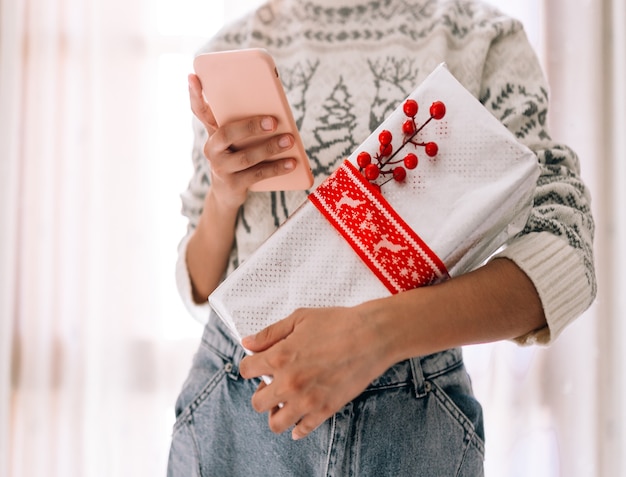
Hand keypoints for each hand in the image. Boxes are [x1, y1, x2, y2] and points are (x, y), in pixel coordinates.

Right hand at [188, 73, 296, 206]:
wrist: (227, 194)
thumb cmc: (238, 158)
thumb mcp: (236, 140)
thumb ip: (245, 124)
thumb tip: (276, 113)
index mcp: (212, 132)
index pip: (199, 111)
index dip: (195, 94)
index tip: (193, 76)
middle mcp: (212, 149)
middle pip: (228, 133)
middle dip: (251, 126)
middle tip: (274, 121)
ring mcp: (220, 168)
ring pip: (246, 156)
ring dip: (270, 147)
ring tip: (289, 140)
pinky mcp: (232, 184)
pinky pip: (257, 174)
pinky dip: (277, 168)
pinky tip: (292, 162)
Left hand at [239, 306, 393, 440]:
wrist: (371, 336)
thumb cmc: (338, 323)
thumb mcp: (299, 319)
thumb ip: (270, 333)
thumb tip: (248, 342)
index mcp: (279, 357)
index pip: (245, 370)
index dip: (250, 365)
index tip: (257, 364)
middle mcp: (289, 383)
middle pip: (257, 402)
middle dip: (261, 392)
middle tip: (272, 383)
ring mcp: (306, 400)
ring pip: (275, 423)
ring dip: (275, 413)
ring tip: (284, 402)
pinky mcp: (325, 410)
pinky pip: (302, 430)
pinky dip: (297, 428)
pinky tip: (298, 419)